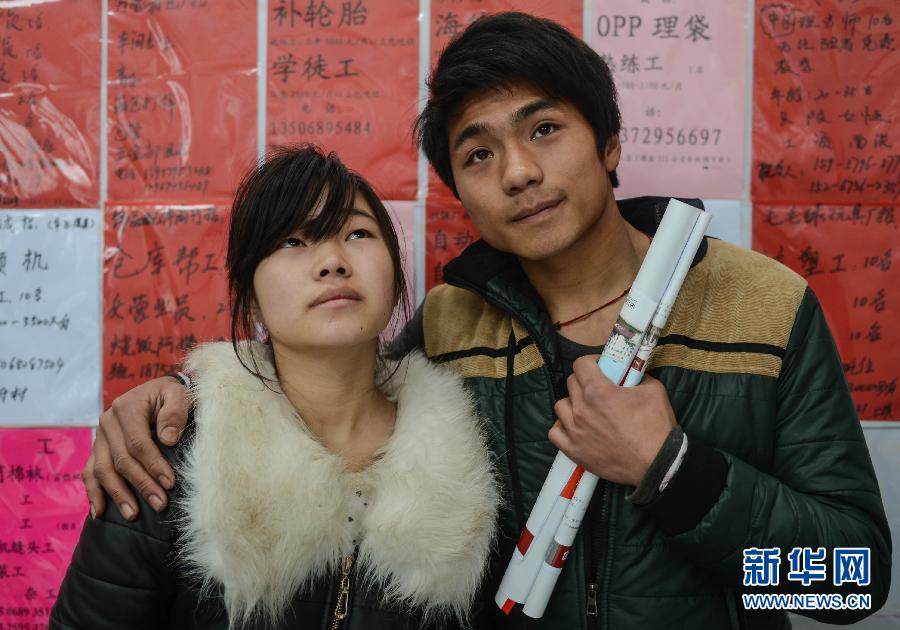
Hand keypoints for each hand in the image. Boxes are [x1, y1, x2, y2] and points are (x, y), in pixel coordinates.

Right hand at [84, 377, 190, 519]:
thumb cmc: (171, 396)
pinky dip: (93, 493)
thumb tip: (168, 439)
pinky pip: (90, 473)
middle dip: (142, 485)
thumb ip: (175, 412)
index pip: (138, 443)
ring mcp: (100, 437)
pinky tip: (100, 512)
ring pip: (103, 471)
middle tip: (160, 504)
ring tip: (133, 515)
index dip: (153, 465)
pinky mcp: (98, 449)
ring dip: (118, 495)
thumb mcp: (179, 395)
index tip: (170, 484)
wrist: (159, 393)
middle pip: (121, 460)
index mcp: (126, 407)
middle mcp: (108, 422)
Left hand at [549, 356, 675, 486]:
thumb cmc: (656, 427)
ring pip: (560, 406)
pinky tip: (575, 427)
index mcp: (598, 391)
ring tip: (586, 409)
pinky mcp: (573, 450)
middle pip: (571, 383)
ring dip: (572, 403)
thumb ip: (638, 376)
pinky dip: (562, 427)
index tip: (599, 367)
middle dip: (584, 381)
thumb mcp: (654, 390)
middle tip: (598, 389)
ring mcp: (574, 431)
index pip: (580, 364)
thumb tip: (631, 372)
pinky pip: (554, 432)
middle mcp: (581, 408)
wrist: (656, 464)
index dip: (590, 362)